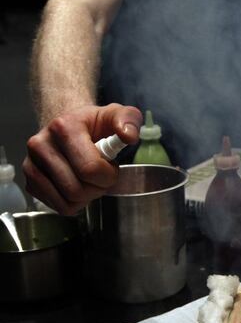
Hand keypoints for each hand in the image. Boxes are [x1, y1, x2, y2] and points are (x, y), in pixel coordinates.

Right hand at [23, 103, 141, 214]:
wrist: (67, 127)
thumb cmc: (92, 124)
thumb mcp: (114, 115)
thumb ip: (128, 120)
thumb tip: (129, 136)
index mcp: (63, 127)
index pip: (90, 169)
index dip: (108, 175)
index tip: (110, 166)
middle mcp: (40, 145)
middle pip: (77, 189)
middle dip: (98, 187)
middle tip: (102, 175)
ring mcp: (31, 164)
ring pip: (67, 201)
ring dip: (87, 197)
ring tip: (89, 179)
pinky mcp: (30, 181)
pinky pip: (58, 207)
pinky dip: (74, 203)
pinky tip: (78, 185)